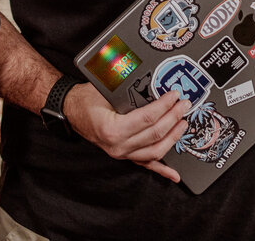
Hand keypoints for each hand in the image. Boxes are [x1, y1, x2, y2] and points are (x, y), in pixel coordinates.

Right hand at [65, 83, 190, 180]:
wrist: (70, 109)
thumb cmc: (84, 99)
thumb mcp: (104, 89)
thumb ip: (127, 88)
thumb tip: (151, 80)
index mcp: (112, 129)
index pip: (147, 118)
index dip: (164, 106)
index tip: (174, 96)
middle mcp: (118, 145)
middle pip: (154, 134)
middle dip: (173, 118)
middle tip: (184, 105)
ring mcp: (121, 154)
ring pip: (155, 151)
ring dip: (172, 138)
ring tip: (183, 124)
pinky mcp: (124, 156)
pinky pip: (146, 165)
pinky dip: (161, 170)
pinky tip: (174, 175)